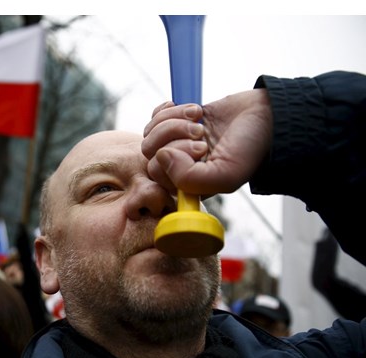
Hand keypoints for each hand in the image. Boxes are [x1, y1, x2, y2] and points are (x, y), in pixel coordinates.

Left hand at [141, 89, 272, 196]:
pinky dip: (170, 109)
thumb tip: (161, 157)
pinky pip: (156, 116)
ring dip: (173, 121)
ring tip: (199, 120)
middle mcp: (180, 166)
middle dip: (174, 136)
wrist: (270, 115)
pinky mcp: (179, 121)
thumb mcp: (226, 174)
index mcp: (189, 184)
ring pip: (151, 132)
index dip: (175, 158)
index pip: (158, 174)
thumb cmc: (251, 148)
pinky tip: (192, 110)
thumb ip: (189, 178)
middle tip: (201, 133)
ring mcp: (178, 143)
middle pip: (150, 152)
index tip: (202, 149)